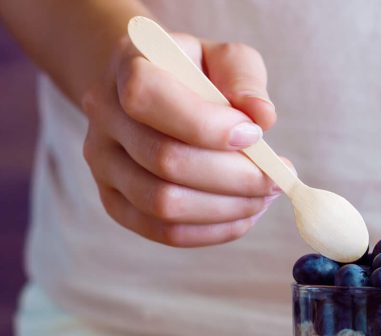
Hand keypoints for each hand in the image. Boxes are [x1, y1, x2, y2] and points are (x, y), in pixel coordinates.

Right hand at [81, 34, 281, 246]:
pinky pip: (165, 232)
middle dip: (234, 176)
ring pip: (164, 205)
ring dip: (227, 208)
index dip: (206, 124)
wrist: (150, 91)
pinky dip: (214, 230)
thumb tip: (262, 117)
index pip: (148, 97)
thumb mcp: (223, 58)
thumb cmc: (194, 73)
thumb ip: (243, 79)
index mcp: (127, 67)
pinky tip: (244, 214)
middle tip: (276, 178)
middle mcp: (104, 117)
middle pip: (165, 161)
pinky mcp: (116, 203)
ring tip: (264, 196)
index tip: (255, 134)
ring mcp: (103, 165)